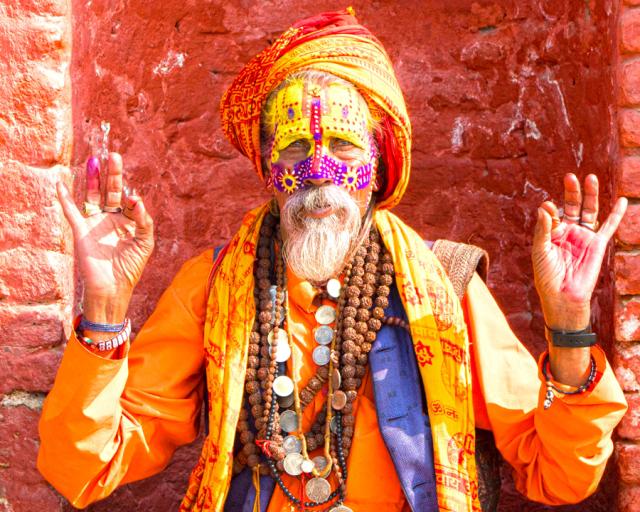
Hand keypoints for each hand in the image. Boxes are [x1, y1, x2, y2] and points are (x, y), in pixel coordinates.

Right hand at [57, 153, 153, 323]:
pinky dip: (65, 197)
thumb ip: (144, 221)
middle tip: (114, 156)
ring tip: (95, 160)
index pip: (129, 201)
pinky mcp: (81, 230)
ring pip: (93, 195)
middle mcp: (111, 218)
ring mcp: (95, 222)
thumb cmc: (131, 266)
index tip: (132, 199)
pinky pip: (71, 211)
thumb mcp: (145, 242)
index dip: (131, 197)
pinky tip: (61, 183)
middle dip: (113, 174)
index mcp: (128, 220)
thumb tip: (136, 200)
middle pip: (111, 191)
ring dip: (94, 178)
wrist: (112, 287)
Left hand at [532, 173, 626, 329]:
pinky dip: (616, 214)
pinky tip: (621, 200)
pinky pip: (609, 226)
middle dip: (572, 192)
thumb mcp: (540, 250)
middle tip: (570, 177)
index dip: (550, 210)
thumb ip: (543, 229)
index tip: (547, 208)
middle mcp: (569, 232)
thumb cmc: (547, 275)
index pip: (552, 214)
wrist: (562, 296)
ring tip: (590, 178)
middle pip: (572, 207)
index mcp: (552, 233)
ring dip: (590, 196)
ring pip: (589, 212)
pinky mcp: (597, 244)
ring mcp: (584, 237)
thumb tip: (545, 206)